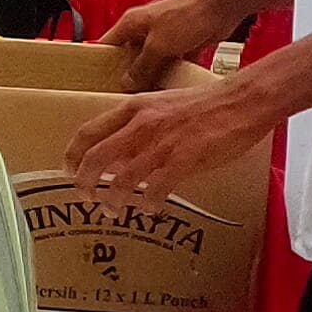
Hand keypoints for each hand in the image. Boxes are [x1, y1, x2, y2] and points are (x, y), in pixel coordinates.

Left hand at [61, 78, 279, 208]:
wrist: (243, 100)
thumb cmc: (206, 103)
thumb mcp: (161, 104)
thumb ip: (139, 124)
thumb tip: (120, 149)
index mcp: (133, 108)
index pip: (88, 132)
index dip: (72, 155)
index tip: (68, 170)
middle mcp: (141, 125)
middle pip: (96, 158)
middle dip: (84, 183)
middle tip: (85, 197)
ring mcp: (162, 143)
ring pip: (123, 179)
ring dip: (113, 200)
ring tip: (112, 210)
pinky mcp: (185, 159)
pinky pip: (157, 189)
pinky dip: (148, 203)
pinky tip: (150, 209)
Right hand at [101, 0, 241, 83]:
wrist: (222, 6)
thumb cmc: (188, 15)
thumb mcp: (158, 45)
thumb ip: (142, 66)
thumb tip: (127, 82)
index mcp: (130, 23)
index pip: (106, 44)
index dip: (101, 63)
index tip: (100, 81)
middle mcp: (144, 29)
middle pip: (129, 56)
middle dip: (130, 74)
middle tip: (126, 93)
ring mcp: (164, 36)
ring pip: (152, 62)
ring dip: (154, 76)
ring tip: (150, 94)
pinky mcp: (183, 43)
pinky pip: (173, 63)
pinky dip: (174, 74)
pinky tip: (174, 88)